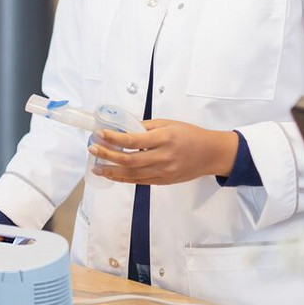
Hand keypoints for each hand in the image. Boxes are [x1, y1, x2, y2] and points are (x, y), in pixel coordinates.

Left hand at [92, 119, 238, 184]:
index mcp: (164, 138)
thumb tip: (123, 128)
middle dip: (107, 155)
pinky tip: (111, 175)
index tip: (99, 134)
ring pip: (132, 174)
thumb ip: (146, 127)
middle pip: (129, 159)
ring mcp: (163, 172)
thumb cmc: (190, 135)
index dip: (113, 138)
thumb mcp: (169, 123)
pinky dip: (123, 178)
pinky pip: (139, 181)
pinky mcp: (164, 181)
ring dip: (111, 171)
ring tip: (96, 167)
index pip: (133, 140)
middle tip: (92, 149)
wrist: (211, 154)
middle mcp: (163, 157)